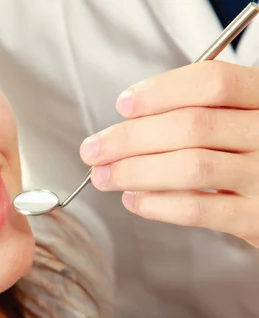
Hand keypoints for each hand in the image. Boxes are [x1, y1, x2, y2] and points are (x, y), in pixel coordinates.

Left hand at [79, 61, 258, 247]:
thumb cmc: (252, 153)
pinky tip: (132, 199)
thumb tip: (127, 122)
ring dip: (134, 171)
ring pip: (190, 167)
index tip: (123, 105)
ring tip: (103, 176)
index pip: (212, 81)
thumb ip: (196, 111)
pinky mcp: (257, 219)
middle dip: (129, 138)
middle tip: (93, 150)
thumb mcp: (238, 118)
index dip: (161, 91)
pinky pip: (197, 209)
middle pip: (191, 125)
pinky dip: (156, 204)